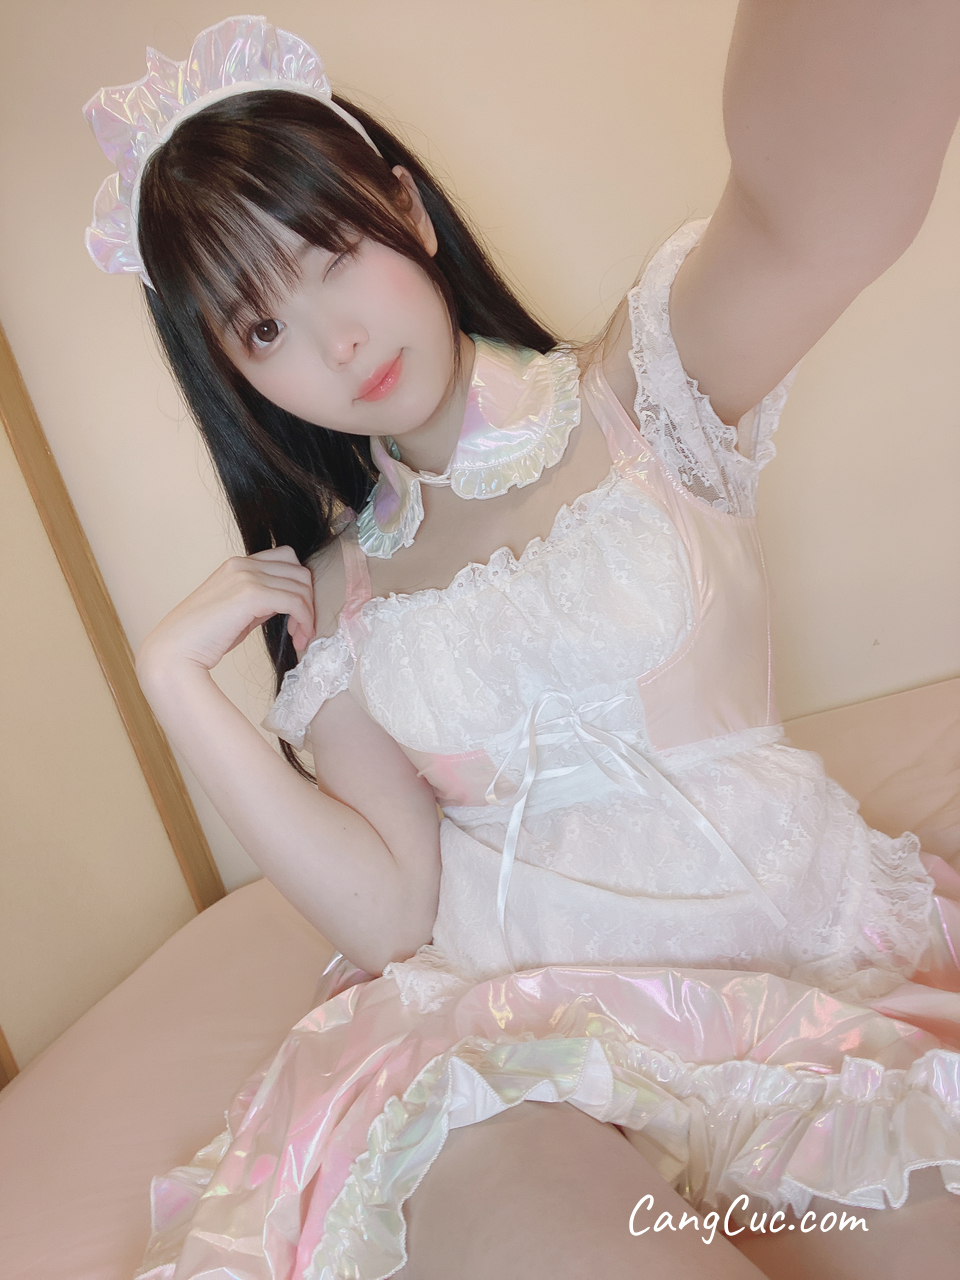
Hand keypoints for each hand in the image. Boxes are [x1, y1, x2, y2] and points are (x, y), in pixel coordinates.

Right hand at [136, 546, 315, 681]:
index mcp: (237, 565)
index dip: (298, 586)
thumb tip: (286, 602)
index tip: (296, 616)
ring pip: (301, 585)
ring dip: (308, 613)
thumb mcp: (236, 611)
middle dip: (307, 599)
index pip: (286, 559)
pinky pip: (295, 601)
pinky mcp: (251, 594)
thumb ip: (260, 601)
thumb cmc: (202, 638)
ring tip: (300, 637)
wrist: (173, 651)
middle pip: (299, 570)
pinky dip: (304, 619)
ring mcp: (246, 576)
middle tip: (302, 629)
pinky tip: (299, 637)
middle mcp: (242, 564)